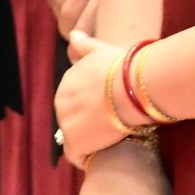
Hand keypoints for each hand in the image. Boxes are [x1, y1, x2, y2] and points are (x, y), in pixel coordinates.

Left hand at [53, 27, 128, 166]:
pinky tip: (98, 158)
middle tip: (109, 130)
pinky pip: (76, 157)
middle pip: (72, 119)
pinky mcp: (75, 142)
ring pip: (74, 138)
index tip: (106, 113)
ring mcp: (66, 123)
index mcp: (66, 81)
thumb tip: (72, 35)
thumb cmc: (125, 66)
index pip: (73, 100)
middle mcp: (60, 101)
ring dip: (88, 143)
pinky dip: (86, 159)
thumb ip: (85, 46)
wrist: (134, 86)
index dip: (90, 107)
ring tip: (107, 145)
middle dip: (87, 125)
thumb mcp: (102, 50)